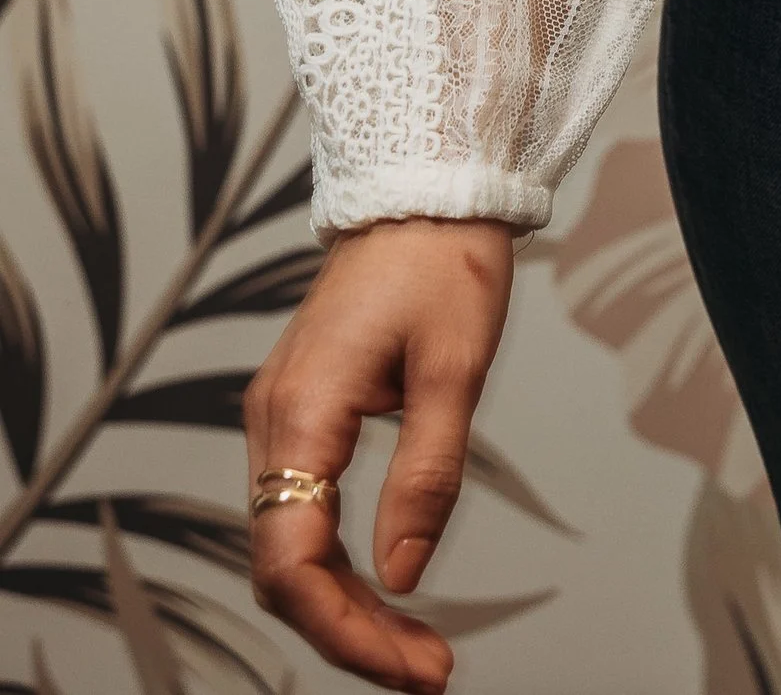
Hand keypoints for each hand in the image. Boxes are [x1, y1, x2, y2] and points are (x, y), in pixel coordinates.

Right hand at [244, 217, 515, 685]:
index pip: (296, 562)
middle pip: (285, 568)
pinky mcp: (300, 412)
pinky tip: (383, 589)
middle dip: (350, 633)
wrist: (424, 186)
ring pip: (288, 548)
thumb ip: (426, 474)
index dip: (349, 630)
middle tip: (427, 672)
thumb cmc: (444, 259)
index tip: (416, 668)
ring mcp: (280, 416)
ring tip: (415, 648)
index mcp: (302, 410)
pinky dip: (337, 564)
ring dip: (343, 606)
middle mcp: (273, 420)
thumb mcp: (455, 366)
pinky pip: (299, 512)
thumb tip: (401, 576)